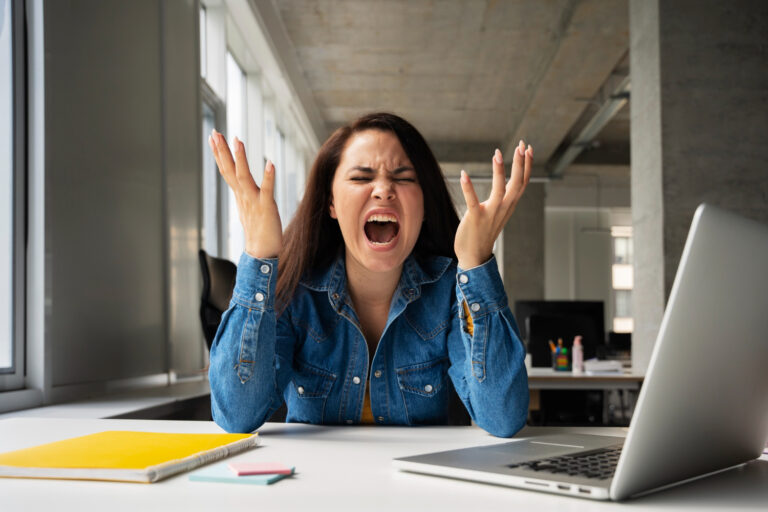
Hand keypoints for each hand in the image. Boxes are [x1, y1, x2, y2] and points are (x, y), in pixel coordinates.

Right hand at [208, 129, 282, 258]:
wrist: (261, 254)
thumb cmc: (258, 232)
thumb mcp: (248, 208)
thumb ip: (244, 194)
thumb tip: (240, 185)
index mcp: (240, 195)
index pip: (227, 170)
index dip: (220, 153)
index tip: (213, 137)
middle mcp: (243, 196)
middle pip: (230, 170)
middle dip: (222, 151)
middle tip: (215, 132)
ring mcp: (254, 201)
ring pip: (244, 177)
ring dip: (240, 158)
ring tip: (237, 140)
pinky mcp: (267, 208)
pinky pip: (267, 190)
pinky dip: (269, 177)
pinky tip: (270, 163)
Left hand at [454, 140, 532, 268]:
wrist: (474, 256)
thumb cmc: (484, 232)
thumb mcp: (499, 213)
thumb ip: (503, 199)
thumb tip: (507, 183)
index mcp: (509, 205)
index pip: (522, 182)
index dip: (527, 165)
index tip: (528, 148)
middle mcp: (503, 208)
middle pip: (517, 183)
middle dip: (521, 164)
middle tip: (523, 145)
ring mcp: (490, 214)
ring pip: (500, 190)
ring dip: (499, 172)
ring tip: (497, 154)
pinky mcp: (475, 218)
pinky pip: (472, 202)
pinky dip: (468, 188)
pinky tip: (464, 174)